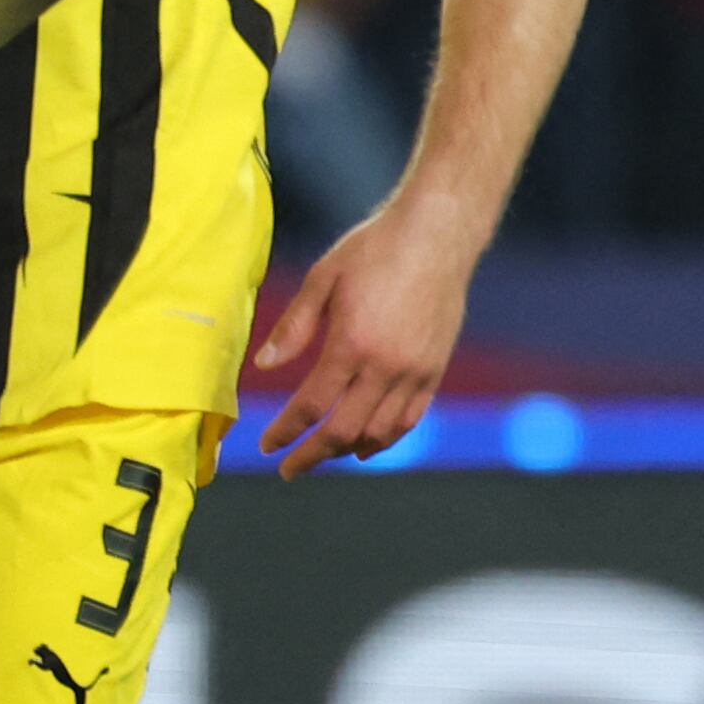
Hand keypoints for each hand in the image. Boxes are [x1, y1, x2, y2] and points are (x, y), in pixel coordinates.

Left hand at [250, 199, 478, 475]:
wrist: (439, 235)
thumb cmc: (376, 248)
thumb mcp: (324, 278)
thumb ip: (294, 326)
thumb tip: (265, 365)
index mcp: (351, 343)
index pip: (312, 404)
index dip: (286, 430)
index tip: (268, 445)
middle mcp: (385, 365)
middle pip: (344, 429)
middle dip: (312, 454)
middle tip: (289, 469)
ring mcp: (415, 370)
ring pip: (379, 431)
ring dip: (347, 450)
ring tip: (324, 454)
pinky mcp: (435, 368)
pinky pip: (410, 418)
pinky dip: (385, 438)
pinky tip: (365, 444)